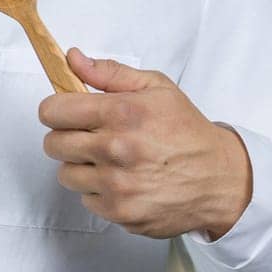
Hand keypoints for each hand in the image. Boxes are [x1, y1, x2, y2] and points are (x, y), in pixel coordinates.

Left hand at [37, 48, 251, 239]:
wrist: (218, 178)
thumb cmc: (187, 130)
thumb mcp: (156, 87)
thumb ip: (109, 73)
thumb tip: (72, 58)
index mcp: (121, 113)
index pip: (53, 111)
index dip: (56, 109)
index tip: (66, 111)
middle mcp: (115, 150)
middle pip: (53, 144)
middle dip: (66, 136)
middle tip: (89, 135)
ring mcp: (116, 186)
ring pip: (65, 174)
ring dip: (81, 166)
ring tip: (108, 159)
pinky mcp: (120, 213)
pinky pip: (86, 200)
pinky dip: (98, 191)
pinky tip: (122, 181)